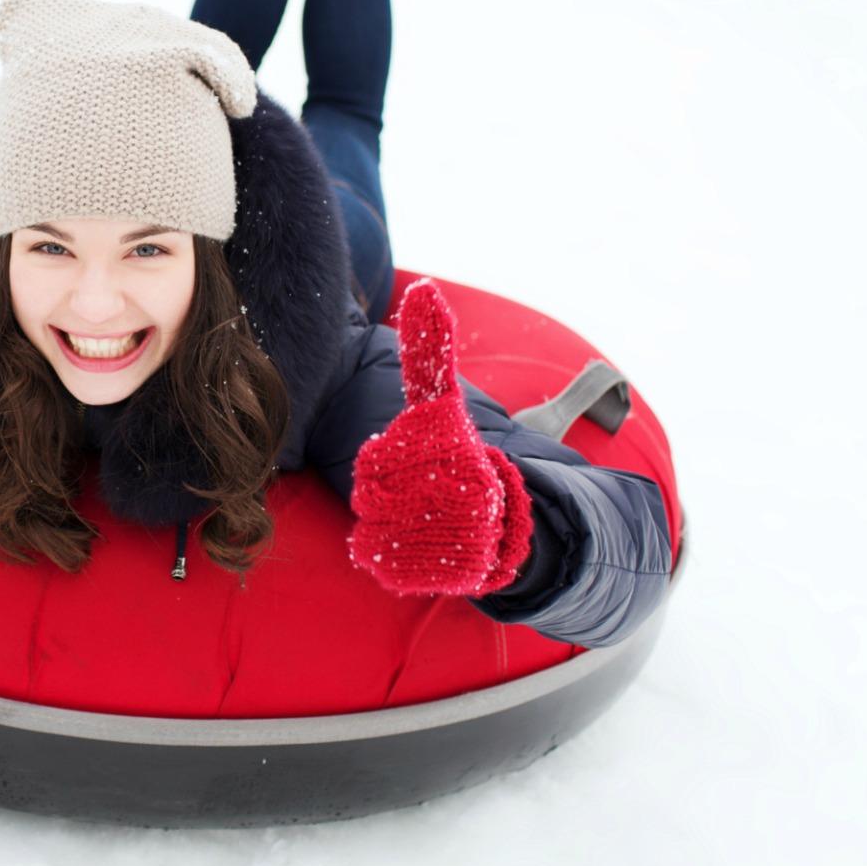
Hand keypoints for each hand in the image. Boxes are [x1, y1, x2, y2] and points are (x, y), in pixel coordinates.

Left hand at [348, 279, 532, 596]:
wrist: (498, 531)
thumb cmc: (456, 458)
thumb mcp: (442, 404)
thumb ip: (430, 350)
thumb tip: (424, 288)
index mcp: (449, 456)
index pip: (376, 459)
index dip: (387, 459)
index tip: (420, 461)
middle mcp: (449, 501)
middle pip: (369, 495)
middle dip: (385, 490)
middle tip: (420, 491)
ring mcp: (441, 543)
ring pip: (370, 527)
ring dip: (386, 521)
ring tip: (421, 515)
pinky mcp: (428, 578)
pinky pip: (378, 561)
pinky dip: (388, 554)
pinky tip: (417, 542)